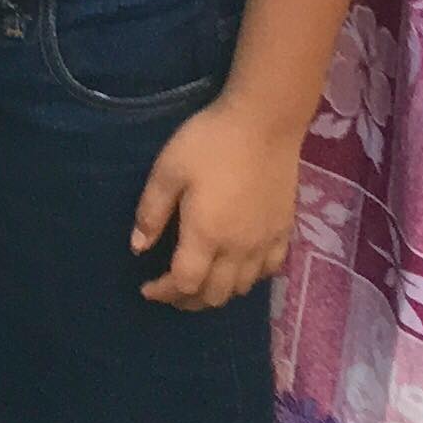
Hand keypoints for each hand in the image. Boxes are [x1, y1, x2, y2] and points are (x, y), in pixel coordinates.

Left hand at [131, 99, 297, 308]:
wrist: (264, 123)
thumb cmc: (209, 142)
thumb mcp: (168, 170)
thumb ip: (151, 212)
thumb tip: (138, 248)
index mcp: (207, 236)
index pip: (184, 283)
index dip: (163, 292)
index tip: (146, 288)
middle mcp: (239, 249)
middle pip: (214, 295)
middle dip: (188, 300)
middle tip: (169, 290)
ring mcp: (265, 243)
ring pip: (242, 288)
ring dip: (217, 294)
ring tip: (199, 283)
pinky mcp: (284, 231)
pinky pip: (268, 271)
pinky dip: (249, 280)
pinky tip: (237, 269)